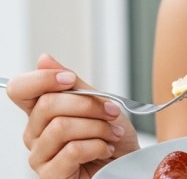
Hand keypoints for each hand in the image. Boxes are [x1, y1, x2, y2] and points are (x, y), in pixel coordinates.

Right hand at [6, 54, 139, 178]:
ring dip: (98, 127)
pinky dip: (98, 145)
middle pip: (48, 104)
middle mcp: (35, 133)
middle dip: (89, 105)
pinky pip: (72, 150)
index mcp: (43, 111)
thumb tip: (44, 59)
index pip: (20, 89)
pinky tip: (105, 149)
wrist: (128, 164)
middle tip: (112, 112)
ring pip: (61, 126)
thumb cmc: (113, 136)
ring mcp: (40, 156)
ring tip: (112, 134)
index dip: (42, 79)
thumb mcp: (100, 103)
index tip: (70, 80)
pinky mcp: (51, 175)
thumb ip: (74, 84)